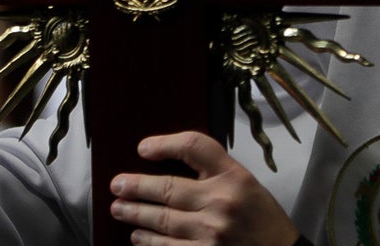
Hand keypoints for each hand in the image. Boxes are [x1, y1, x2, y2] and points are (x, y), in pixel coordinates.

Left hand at [110, 132, 300, 245]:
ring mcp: (213, 233)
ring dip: (136, 215)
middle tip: (117, 185)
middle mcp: (222, 202)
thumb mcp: (245, 183)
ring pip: (162, 221)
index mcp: (234, 176)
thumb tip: (166, 162)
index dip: (165, 144)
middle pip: (167, 188)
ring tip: (120, 209)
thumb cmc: (261, 218)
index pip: (194, 146)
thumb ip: (213, 172)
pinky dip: (150, 243)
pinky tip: (139, 238)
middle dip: (136, 187)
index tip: (143, 148)